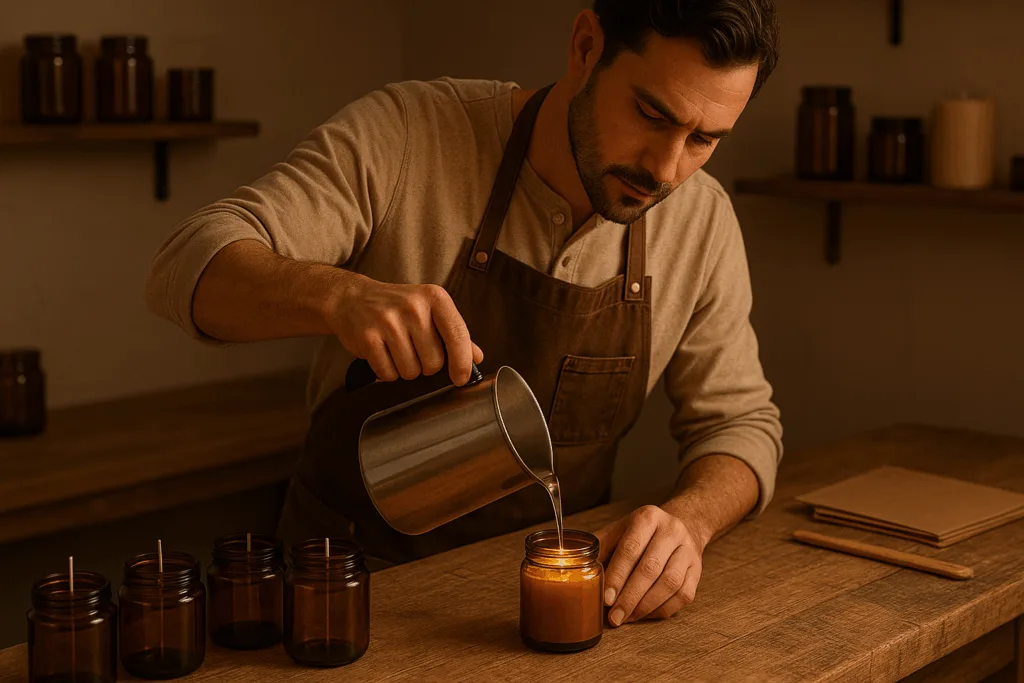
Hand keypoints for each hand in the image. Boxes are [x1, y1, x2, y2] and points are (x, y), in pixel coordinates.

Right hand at [327, 273, 483, 385]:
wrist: (352, 298)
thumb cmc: (397, 307)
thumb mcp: (429, 310)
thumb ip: (454, 333)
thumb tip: (477, 357)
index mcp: (434, 297)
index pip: (458, 335)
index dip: (462, 362)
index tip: (461, 378)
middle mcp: (413, 307)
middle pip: (433, 362)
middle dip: (426, 366)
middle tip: (414, 351)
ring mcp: (388, 321)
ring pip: (411, 371)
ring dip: (406, 370)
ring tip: (397, 351)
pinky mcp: (367, 337)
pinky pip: (388, 373)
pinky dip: (387, 372)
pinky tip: (383, 355)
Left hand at [594, 505, 705, 625]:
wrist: (681, 525)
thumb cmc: (641, 533)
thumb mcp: (619, 531)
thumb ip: (600, 547)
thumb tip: (578, 568)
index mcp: (647, 518)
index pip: (630, 549)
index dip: (617, 576)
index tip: (606, 598)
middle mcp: (671, 530)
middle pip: (650, 569)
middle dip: (630, 597)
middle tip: (615, 616)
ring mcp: (688, 550)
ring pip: (670, 584)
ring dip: (646, 606)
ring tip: (628, 618)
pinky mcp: (698, 569)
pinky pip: (683, 595)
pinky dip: (663, 609)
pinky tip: (646, 614)